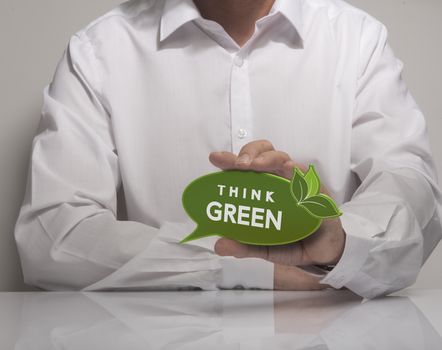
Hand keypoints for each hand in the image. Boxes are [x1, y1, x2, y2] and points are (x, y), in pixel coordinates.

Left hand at [209, 140, 345, 289]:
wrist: (320, 254)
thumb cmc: (290, 242)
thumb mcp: (263, 247)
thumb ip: (243, 246)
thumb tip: (219, 245)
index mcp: (263, 188)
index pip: (245, 167)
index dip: (230, 160)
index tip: (215, 158)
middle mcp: (278, 180)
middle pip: (264, 153)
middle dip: (249, 152)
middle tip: (239, 164)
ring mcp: (297, 184)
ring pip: (283, 160)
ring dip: (268, 159)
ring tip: (256, 166)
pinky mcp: (316, 193)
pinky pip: (307, 179)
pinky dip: (297, 172)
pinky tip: (289, 169)